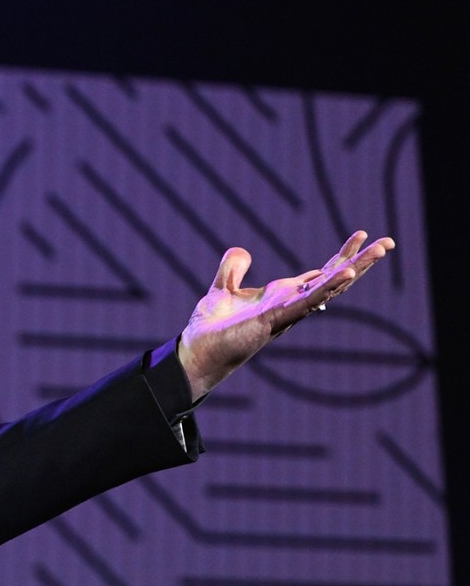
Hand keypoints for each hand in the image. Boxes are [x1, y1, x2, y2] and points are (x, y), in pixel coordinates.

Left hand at [177, 230, 394, 400]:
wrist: (197, 351)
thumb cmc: (211, 328)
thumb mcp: (222, 289)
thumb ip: (232, 270)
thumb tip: (242, 251)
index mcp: (282, 296)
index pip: (319, 273)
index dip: (340, 255)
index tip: (359, 234)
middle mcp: (291, 304)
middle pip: (333, 279)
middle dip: (361, 260)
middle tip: (388, 242)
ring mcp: (287, 312)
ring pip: (330, 288)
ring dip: (356, 268)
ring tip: (382, 249)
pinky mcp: (276, 319)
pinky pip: (308, 301)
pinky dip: (328, 286)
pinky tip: (348, 272)